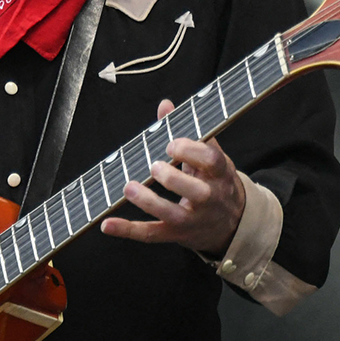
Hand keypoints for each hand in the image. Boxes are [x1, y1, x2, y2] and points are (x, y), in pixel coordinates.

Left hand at [100, 99, 246, 254]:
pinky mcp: (177, 234)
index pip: (212, 162)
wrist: (232, 223)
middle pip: (198, 192)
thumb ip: (187, 131)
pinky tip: (107, 224)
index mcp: (220, 174)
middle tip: (154, 166)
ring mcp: (193, 219)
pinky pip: (152, 234)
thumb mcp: (210, 156)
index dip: (192, 151)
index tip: (172, 144)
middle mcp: (210, 198)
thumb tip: (165, 105)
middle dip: (174, 179)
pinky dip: (128, 230)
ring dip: (150, 202)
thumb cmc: (216, 181)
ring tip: (130, 187)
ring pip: (174, 215)